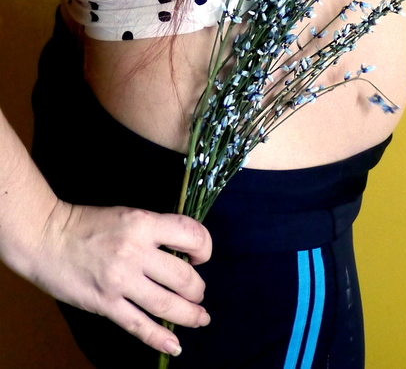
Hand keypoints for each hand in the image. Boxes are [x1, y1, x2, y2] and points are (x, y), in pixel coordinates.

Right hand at [28, 201, 211, 356]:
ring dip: (189, 314)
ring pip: (166, 305)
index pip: (191, 234)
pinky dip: (159, 338)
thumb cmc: (88, 224)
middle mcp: (136, 252)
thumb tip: (182, 251)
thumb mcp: (128, 215)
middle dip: (197, 289)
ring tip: (200, 318)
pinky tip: (175, 346)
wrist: (46, 237)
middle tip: (198, 292)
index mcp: (143, 223)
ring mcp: (120, 281)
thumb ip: (154, 231)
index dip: (204, 247)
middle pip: (183, 277)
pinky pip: (138, 326)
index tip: (200, 256)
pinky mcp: (105, 304)